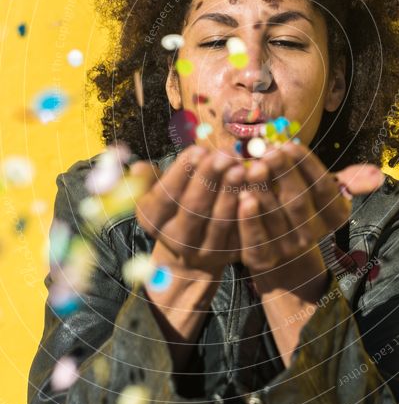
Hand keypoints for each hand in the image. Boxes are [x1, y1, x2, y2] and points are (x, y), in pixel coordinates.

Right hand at [133, 145, 245, 274]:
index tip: (198, 149)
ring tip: (240, 167)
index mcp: (154, 221)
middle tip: (224, 154)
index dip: (182, 173)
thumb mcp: (158, 192)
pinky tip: (254, 188)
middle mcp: (177, 240)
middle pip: (193, 208)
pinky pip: (240, 231)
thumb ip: (150, 178)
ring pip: (219, 220)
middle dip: (209, 178)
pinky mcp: (230, 254)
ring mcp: (205, 250)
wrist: (193, 248)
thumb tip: (139, 168)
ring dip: (230, 192)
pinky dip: (248, 210)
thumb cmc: (176, 205)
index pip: (166, 196)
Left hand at [236, 141, 384, 278]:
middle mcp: (312, 235)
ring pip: (275, 217)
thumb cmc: (302, 208)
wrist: (283, 256)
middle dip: (284, 174)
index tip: (289, 144)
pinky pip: (255, 240)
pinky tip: (241, 197)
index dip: (306, 165)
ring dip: (263, 191)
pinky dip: (248, 219)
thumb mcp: (326, 195)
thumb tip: (376, 174)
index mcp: (333, 216)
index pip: (323, 187)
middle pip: (299, 201)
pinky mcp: (262, 260)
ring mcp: (287, 249)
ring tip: (252, 167)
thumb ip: (348, 181)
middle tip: (268, 151)